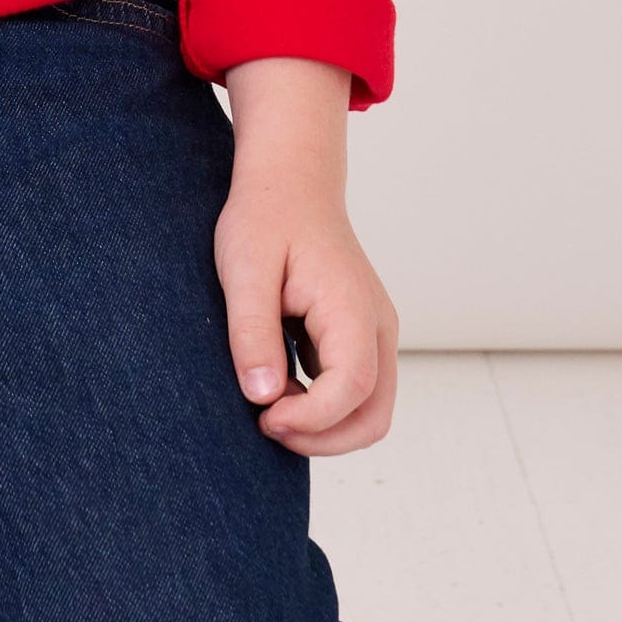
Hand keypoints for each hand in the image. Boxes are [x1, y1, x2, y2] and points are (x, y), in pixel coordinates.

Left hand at [214, 55, 398, 456]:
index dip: (310, 420)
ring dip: (323, 426)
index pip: (352, 391)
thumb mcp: (245, 269)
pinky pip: (356, 392)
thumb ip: (252, 332)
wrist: (291, 181)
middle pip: (374, 417)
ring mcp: (375, 332)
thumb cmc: (266, 218)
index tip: (263, 414)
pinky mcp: (361, 336)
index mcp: (352, 308)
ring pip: (369, 410)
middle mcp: (376, 326)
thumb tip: (262, 397)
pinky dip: (323, 407)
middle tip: (266, 424)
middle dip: (322, 440)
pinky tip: (279, 384)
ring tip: (268, 404)